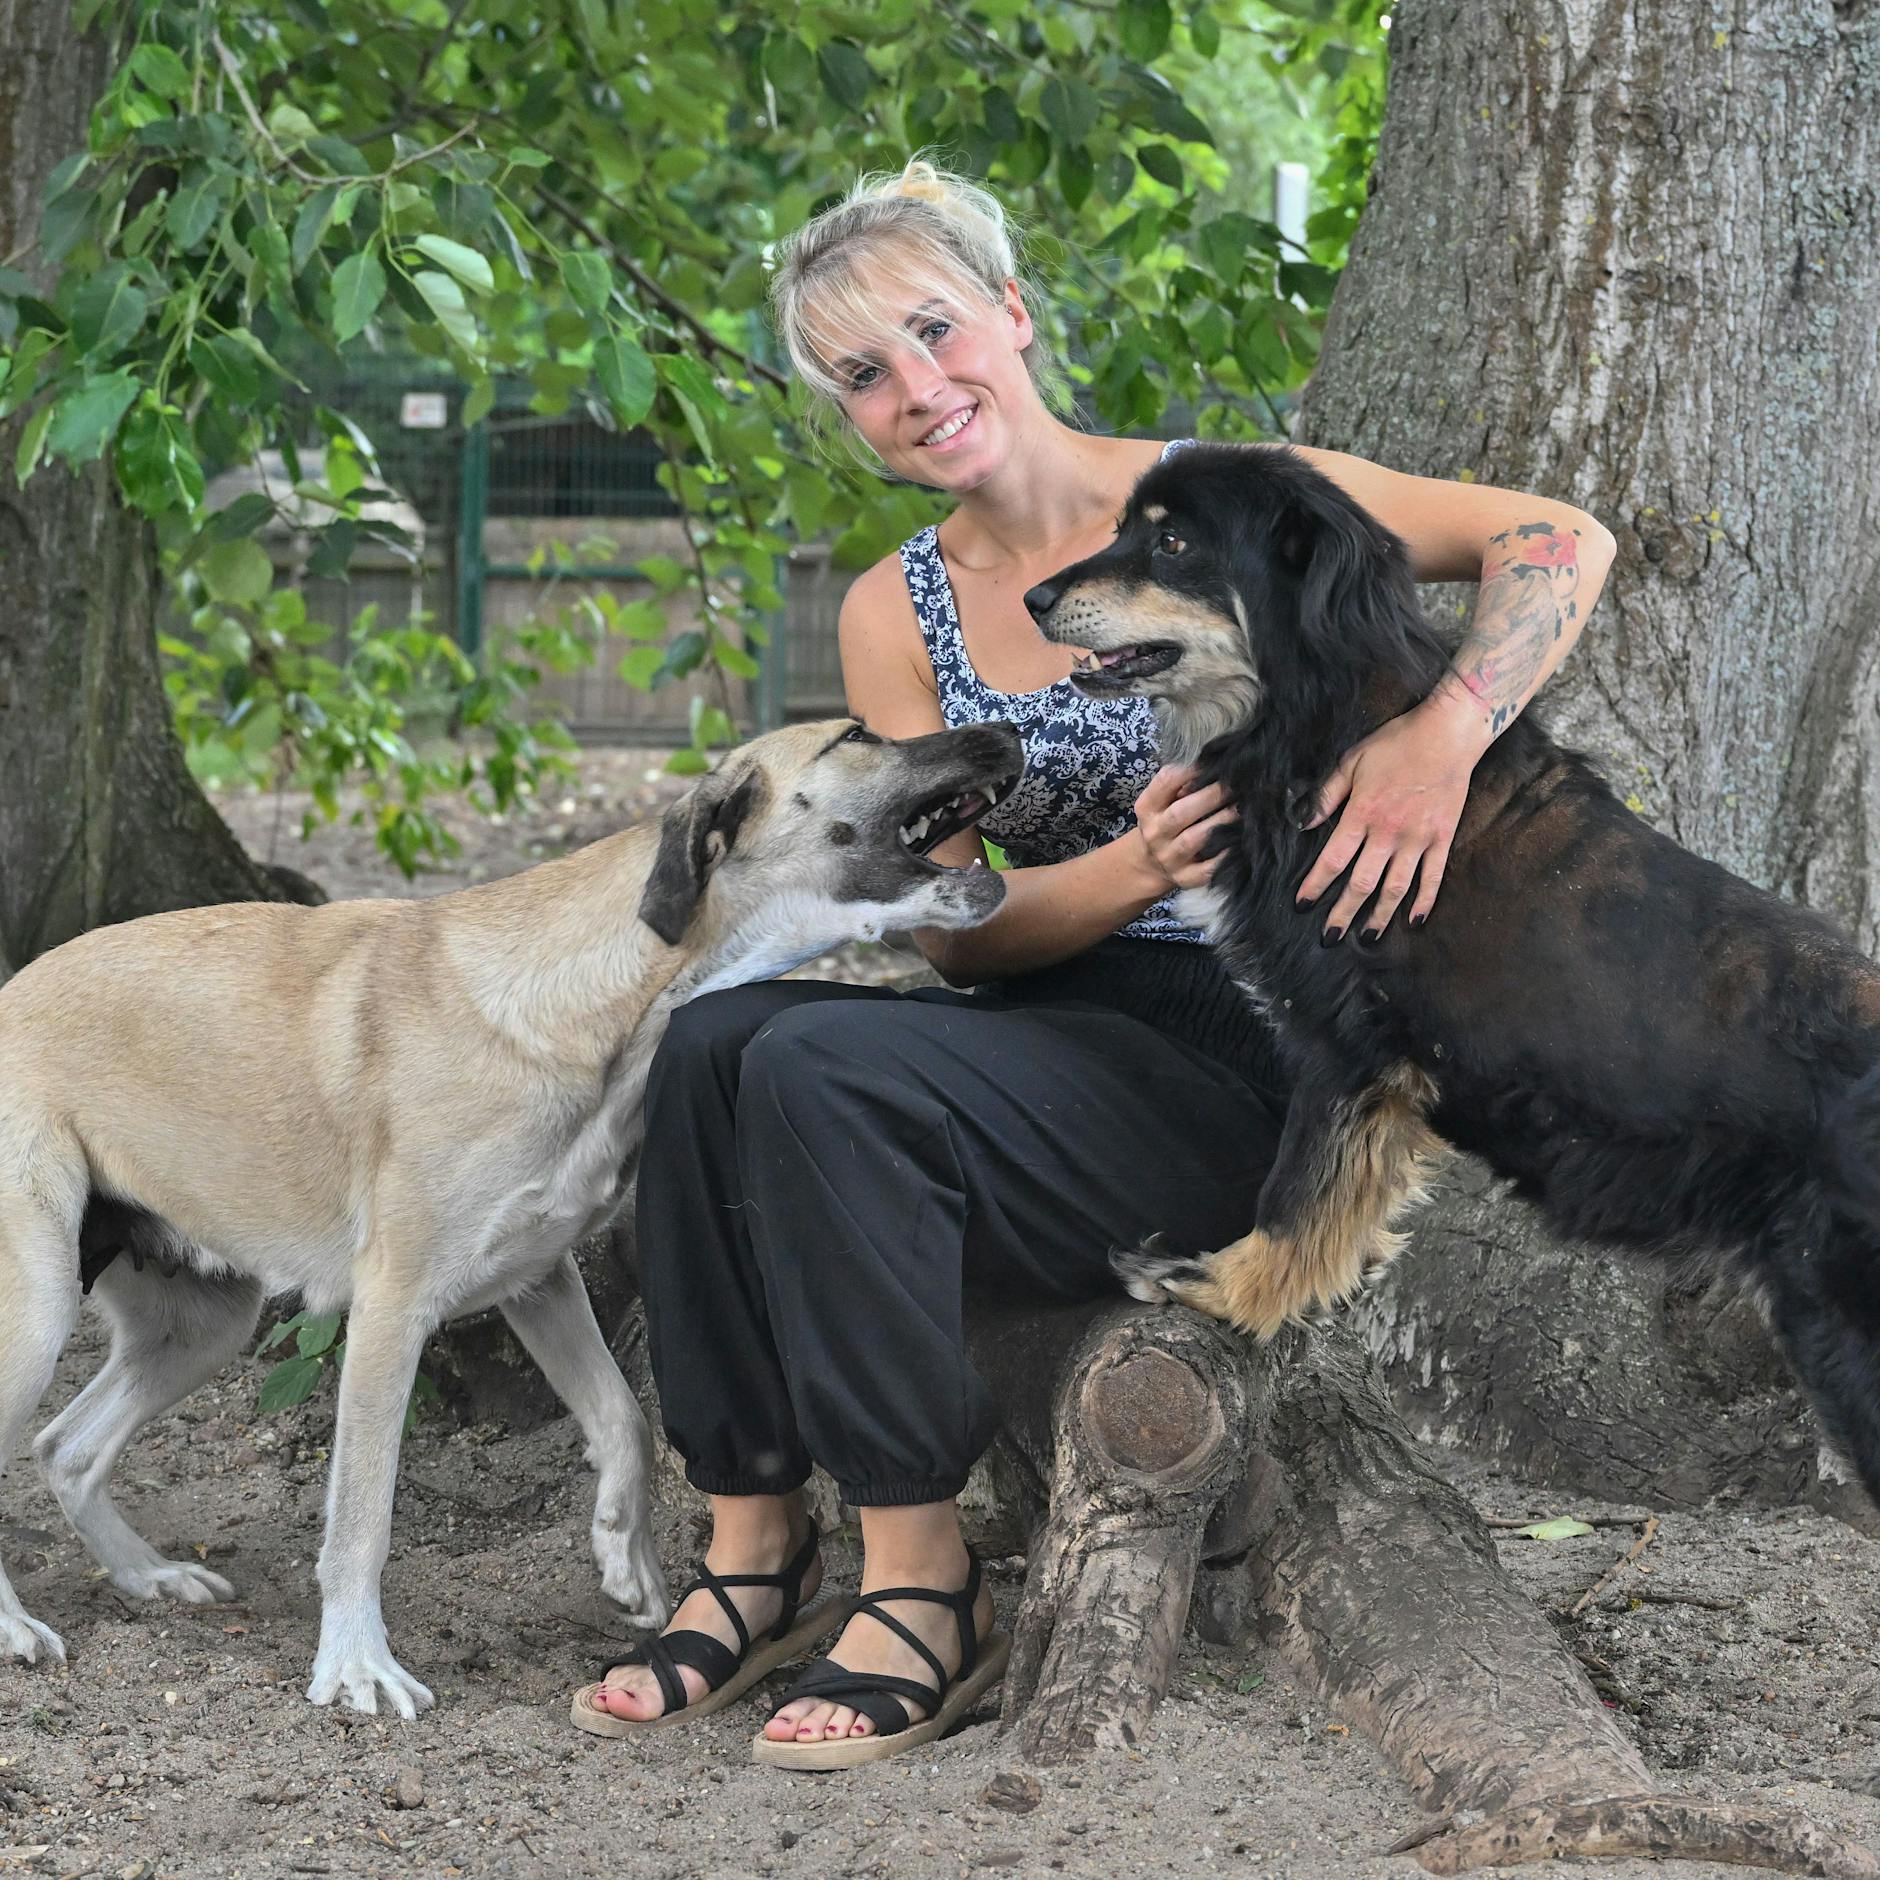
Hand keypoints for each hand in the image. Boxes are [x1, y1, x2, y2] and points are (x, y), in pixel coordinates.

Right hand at [1133, 764, 1237, 893]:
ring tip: (1242, 809)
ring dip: (1222, 822)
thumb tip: (1214, 765)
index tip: (1215, 761)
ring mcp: (1169, 858)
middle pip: (1181, 813)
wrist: (1151, 863)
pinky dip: (1225, 855)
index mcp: (1147, 808)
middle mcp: (1155, 833)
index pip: (1166, 781)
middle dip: (1212, 796)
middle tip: (1238, 785)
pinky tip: (1240, 840)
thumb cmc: (1166, 821)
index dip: (1192, 769)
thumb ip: (1181, 783)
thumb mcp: (1163, 801)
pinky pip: (1208, 868)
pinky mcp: (1185, 878)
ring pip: (1195, 839)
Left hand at [1296, 699, 1486, 939]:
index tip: (1302, 904)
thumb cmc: (1396, 743)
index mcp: (1362, 814)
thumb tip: (1302, 823)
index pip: (1332, 859)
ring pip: (1396, 887)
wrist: (1448, 733)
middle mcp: (1389, 832)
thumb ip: (1326, 795)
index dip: (1315, 885)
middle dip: (1343, 913)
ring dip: (1380, 916)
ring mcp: (1418, 838)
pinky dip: (1424, 901)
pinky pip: (1433, 877)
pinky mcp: (1442, 838)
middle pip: (1361, 883)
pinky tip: (1414, 921)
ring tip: (1368, 938)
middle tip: (1329, 937)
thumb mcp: (1351, 761)